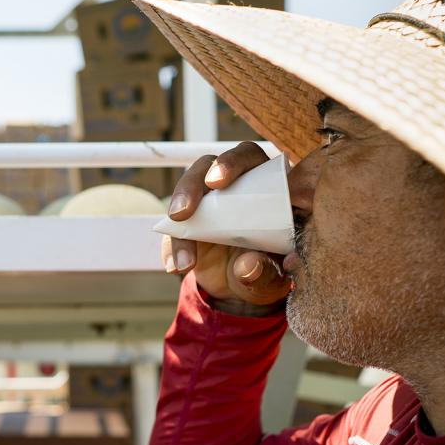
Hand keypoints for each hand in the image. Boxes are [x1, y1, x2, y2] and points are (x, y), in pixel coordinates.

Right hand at [162, 141, 292, 311]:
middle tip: (182, 212)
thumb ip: (266, 271)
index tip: (217, 182)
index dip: (231, 163)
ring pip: (185, 194)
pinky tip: (175, 266)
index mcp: (262, 183)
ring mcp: (205, 203)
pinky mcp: (186, 222)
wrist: (245, 287)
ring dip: (177, 220)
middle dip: (191, 187)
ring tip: (185, 258)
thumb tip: (248, 266)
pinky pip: (172, 230)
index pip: (246, 158)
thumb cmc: (270, 269)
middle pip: (206, 168)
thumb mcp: (274, 276)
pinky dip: (171, 248)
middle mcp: (231, 184)